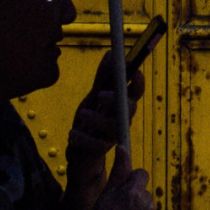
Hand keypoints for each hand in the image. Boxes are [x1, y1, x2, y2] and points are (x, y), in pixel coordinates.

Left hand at [66, 51, 143, 185]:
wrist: (81, 156)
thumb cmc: (90, 124)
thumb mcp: (93, 98)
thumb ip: (103, 78)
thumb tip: (112, 53)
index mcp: (120, 106)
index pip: (134, 93)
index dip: (137, 83)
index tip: (133, 70)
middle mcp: (120, 121)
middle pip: (129, 109)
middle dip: (117, 100)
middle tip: (100, 94)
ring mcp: (112, 137)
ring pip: (113, 127)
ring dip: (98, 119)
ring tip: (81, 114)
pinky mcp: (101, 152)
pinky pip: (97, 146)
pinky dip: (83, 138)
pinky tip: (72, 134)